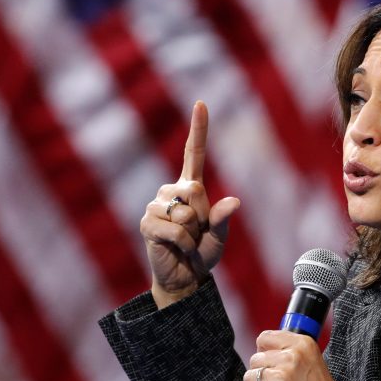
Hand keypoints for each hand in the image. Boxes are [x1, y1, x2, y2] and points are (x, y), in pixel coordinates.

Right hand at [140, 101, 239, 307]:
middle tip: (197, 232)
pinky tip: (174, 247)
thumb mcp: (219, 237)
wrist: (184, 276)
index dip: (198, 129)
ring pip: (184, 213)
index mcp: (190, 188)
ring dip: (192, 233)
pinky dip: (182, 243)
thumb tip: (233, 202)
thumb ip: (223, 219)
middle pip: (195, 190)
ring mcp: (156, 206)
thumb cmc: (202, 253)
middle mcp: (171, 191)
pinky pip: (174, 230)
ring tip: (185, 240)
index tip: (201, 103)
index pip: (193, 153)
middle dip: (202, 216)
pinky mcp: (147, 223)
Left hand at [241, 331, 349, 380]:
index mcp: (303, 344)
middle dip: (258, 373)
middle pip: (255, 359)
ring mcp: (283, 376)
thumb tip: (262, 350)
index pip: (265, 337)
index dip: (263, 352)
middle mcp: (293, 356)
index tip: (268, 364)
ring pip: (249, 377)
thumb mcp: (313, 362)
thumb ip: (291, 352)